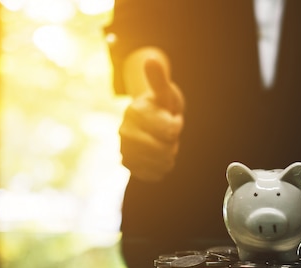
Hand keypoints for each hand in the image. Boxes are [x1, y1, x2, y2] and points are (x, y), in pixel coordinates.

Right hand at [119, 56, 184, 181]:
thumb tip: (151, 60)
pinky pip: (154, 174)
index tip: (171, 118)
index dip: (176, 126)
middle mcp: (125, 131)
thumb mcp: (163, 91)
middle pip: (164, 149)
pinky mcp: (128, 165)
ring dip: (168, 156)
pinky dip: (161, 168)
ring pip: (160, 163)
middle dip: (172, 143)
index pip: (170, 131)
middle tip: (168, 134)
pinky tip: (158, 156)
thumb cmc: (159, 105)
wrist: (147, 121)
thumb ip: (158, 78)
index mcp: (134, 112)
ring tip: (163, 144)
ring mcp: (124, 149)